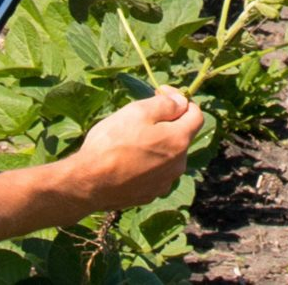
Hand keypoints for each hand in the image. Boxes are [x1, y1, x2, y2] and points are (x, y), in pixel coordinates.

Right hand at [68, 86, 203, 211]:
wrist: (89, 183)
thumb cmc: (112, 143)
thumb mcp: (137, 112)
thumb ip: (166, 104)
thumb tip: (181, 102)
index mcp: (179, 141)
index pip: (197, 115)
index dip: (180, 100)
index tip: (160, 93)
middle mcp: (179, 164)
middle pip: (182, 136)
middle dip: (167, 122)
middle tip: (142, 115)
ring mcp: (165, 182)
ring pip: (169, 155)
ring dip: (157, 143)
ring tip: (131, 139)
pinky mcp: (150, 194)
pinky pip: (156, 172)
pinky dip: (148, 162)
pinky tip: (127, 160)